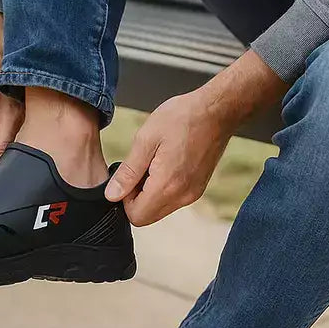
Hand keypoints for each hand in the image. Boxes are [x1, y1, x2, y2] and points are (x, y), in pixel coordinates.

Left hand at [106, 50, 286, 225]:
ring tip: (154, 161)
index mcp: (167, 185)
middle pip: (148, 216)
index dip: (125, 199)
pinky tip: (165, 162)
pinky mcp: (198, 188)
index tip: (129, 174)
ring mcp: (193, 194)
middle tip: (140, 166)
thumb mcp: (146, 139)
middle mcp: (182, 196)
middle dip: (136, 197)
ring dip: (150, 192)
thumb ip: (128, 172)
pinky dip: (163, 188)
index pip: (136, 216)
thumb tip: (112, 195)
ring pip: (160, 209)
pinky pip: (173, 200)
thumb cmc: (182, 118)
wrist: (216, 111)